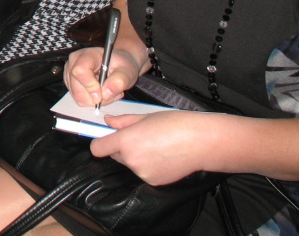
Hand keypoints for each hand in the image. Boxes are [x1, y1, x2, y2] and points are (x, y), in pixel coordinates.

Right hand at [65, 46, 141, 107]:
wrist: (118, 65)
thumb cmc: (121, 65)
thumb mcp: (127, 71)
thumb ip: (119, 81)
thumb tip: (105, 93)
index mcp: (87, 55)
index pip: (80, 71)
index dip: (90, 86)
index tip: (103, 93)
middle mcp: (74, 63)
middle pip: (77, 89)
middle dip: (96, 97)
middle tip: (110, 92)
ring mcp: (70, 74)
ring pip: (78, 97)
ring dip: (95, 100)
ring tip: (106, 91)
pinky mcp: (71, 84)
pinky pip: (80, 100)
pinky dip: (92, 100)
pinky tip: (100, 92)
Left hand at [91, 111, 210, 185]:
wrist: (201, 142)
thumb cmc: (175, 124)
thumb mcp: (145, 116)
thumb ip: (122, 121)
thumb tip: (108, 122)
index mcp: (125, 141)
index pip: (97, 148)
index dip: (100, 142)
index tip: (105, 137)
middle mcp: (131, 160)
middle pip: (114, 155)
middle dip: (121, 147)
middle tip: (138, 136)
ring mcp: (142, 173)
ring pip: (129, 164)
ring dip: (136, 156)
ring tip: (155, 145)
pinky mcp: (153, 182)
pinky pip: (143, 172)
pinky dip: (148, 165)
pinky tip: (162, 156)